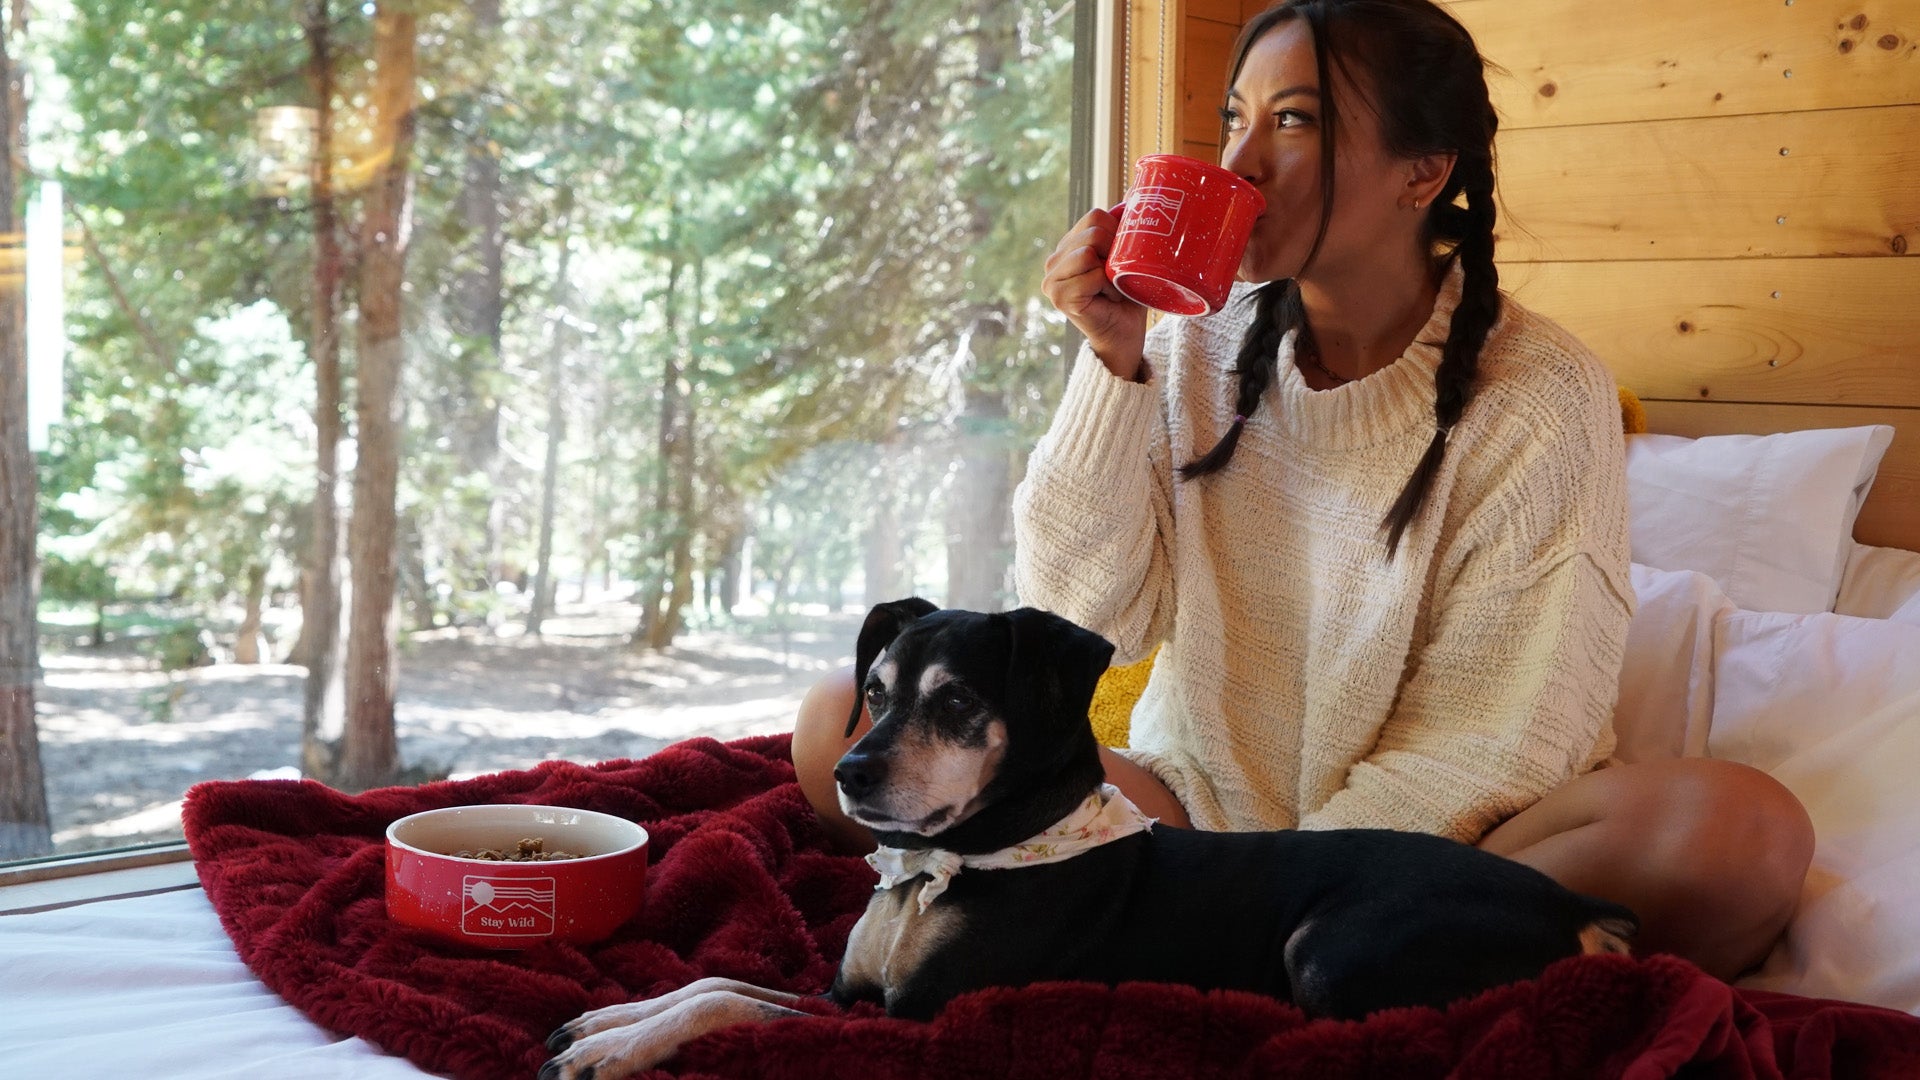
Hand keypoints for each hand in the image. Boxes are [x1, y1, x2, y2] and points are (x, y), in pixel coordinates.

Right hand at [1041, 207, 1148, 380]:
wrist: (1125, 336)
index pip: (1095, 216)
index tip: (1122, 259)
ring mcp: (1053, 278)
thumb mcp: (1126, 257)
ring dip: (1111, 272)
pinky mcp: (1059, 296)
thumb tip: (1135, 195)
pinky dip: (1107, 287)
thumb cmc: (1128, 297)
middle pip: (1093, 230)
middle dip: (1115, 253)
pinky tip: (1106, 300)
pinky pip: (1092, 274)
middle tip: (1118, 277)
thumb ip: (1122, 229)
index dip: (1117, 233)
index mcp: (1069, 245)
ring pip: (1090, 250)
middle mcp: (1055, 259)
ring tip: (1111, 289)